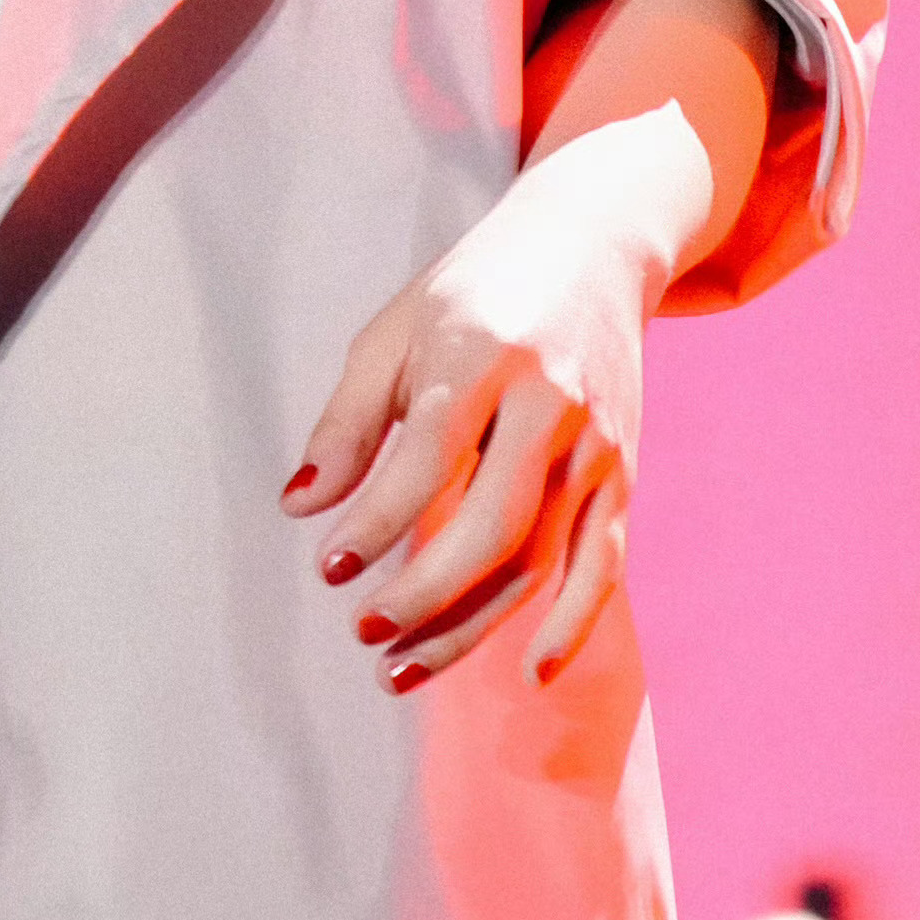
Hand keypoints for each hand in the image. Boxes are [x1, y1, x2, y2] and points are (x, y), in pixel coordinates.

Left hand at [281, 107, 714, 692]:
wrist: (593, 246)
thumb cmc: (473, 292)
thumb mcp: (396, 332)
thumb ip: (347, 420)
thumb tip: (298, 507)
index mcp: (483, 354)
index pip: (428, 458)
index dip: (375, 524)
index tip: (328, 568)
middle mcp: (549, 400)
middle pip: (491, 523)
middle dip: (423, 591)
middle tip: (362, 631)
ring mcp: (594, 442)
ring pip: (537, 557)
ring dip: (470, 626)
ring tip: (399, 669)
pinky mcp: (622, 472)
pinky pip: (602, 562)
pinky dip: (573, 623)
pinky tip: (531, 673)